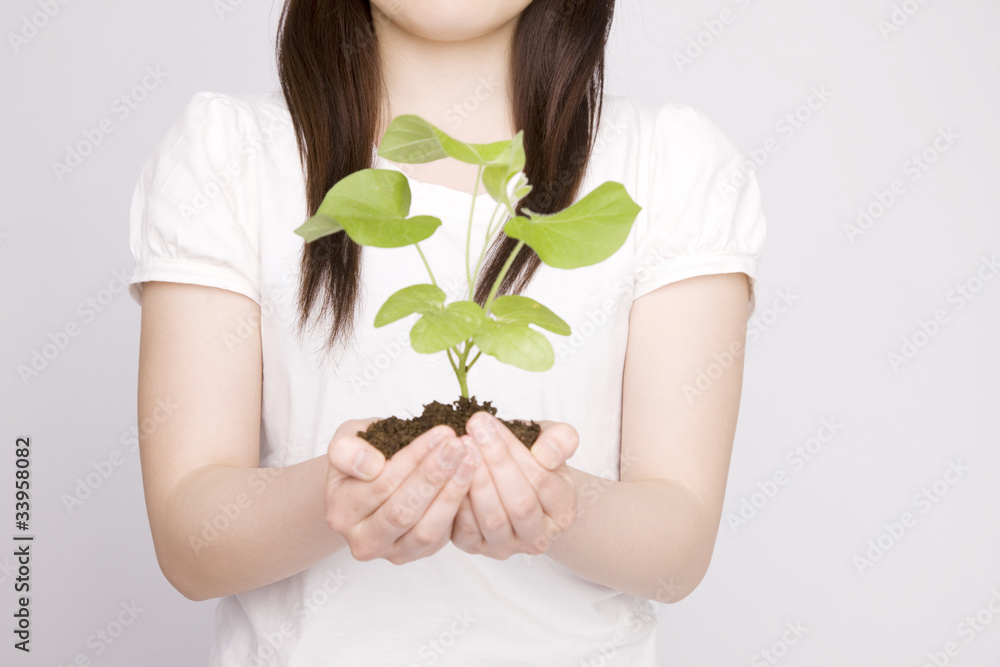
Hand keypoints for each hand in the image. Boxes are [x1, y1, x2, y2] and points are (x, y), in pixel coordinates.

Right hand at [324, 419, 478, 564]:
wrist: (369, 484)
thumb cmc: (362, 458)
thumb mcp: (345, 442)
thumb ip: (347, 451)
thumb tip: (372, 466)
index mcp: (341, 512)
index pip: (382, 485)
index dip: (415, 458)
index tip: (441, 433)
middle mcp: (363, 541)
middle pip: (403, 512)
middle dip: (435, 475)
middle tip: (459, 446)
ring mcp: (392, 552)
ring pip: (426, 530)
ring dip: (452, 493)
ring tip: (470, 460)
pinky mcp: (419, 554)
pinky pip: (443, 537)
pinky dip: (460, 508)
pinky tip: (471, 478)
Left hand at [451, 412, 578, 558]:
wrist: (515, 484)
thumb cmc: (534, 461)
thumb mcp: (554, 442)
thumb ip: (561, 440)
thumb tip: (547, 453)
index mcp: (563, 511)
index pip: (542, 481)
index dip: (513, 451)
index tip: (487, 423)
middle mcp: (538, 537)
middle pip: (519, 503)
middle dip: (494, 464)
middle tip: (471, 434)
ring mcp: (506, 546)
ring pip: (493, 519)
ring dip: (475, 482)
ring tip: (461, 450)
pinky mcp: (476, 547)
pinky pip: (467, 530)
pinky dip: (458, 502)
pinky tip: (450, 473)